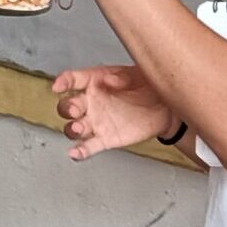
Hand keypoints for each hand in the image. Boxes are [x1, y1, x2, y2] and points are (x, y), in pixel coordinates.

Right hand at [53, 65, 177, 160]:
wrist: (166, 107)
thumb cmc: (148, 86)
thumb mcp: (138, 73)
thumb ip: (122, 76)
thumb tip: (110, 81)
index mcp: (95, 81)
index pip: (74, 79)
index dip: (64, 81)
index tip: (59, 85)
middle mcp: (91, 102)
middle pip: (69, 106)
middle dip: (68, 107)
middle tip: (74, 108)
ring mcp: (97, 122)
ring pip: (75, 127)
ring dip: (72, 129)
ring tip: (78, 128)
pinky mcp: (106, 139)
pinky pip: (89, 146)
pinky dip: (80, 151)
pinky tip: (75, 153)